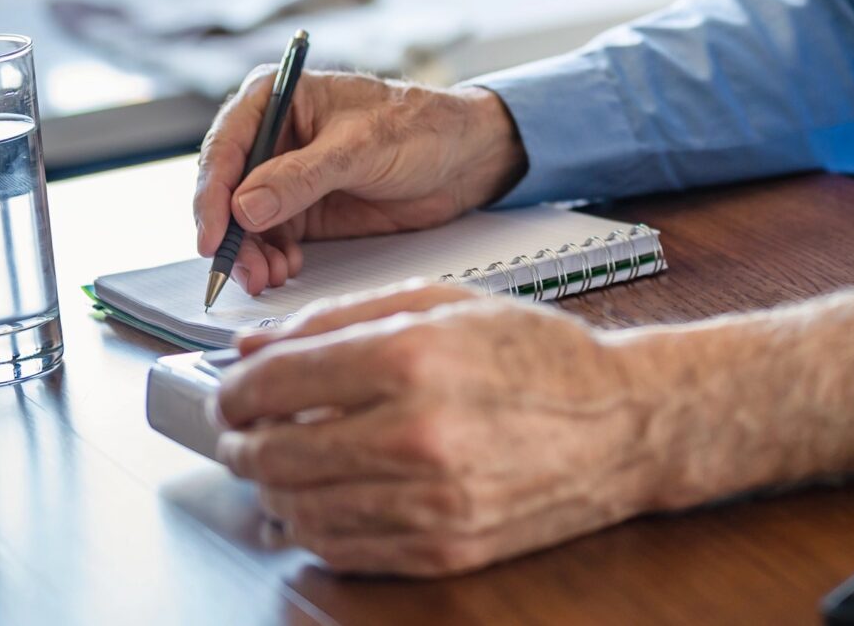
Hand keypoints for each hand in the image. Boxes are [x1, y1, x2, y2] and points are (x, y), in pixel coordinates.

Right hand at [191, 72, 526, 293]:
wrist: (466, 157)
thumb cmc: (421, 127)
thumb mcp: (361, 148)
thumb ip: (301, 177)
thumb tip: (245, 207)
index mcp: (278, 98)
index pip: (226, 146)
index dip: (212, 193)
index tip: (213, 235)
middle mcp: (274, 136)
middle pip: (228, 189)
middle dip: (231, 234)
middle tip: (242, 270)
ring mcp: (286, 176)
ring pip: (245, 221)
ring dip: (250, 253)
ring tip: (269, 276)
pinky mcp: (304, 209)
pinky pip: (271, 239)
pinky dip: (271, 259)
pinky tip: (285, 269)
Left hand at [213, 284, 665, 575]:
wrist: (623, 424)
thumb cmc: (539, 357)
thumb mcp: (444, 303)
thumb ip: (341, 316)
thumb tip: (255, 345)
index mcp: (412, 358)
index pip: (276, 382)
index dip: (235, 389)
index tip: (230, 390)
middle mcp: (418, 433)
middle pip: (275, 452)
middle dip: (242, 440)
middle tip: (241, 430)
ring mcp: (431, 502)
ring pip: (300, 508)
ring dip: (272, 487)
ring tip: (278, 463)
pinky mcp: (443, 549)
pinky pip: (344, 548)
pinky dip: (314, 527)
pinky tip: (320, 500)